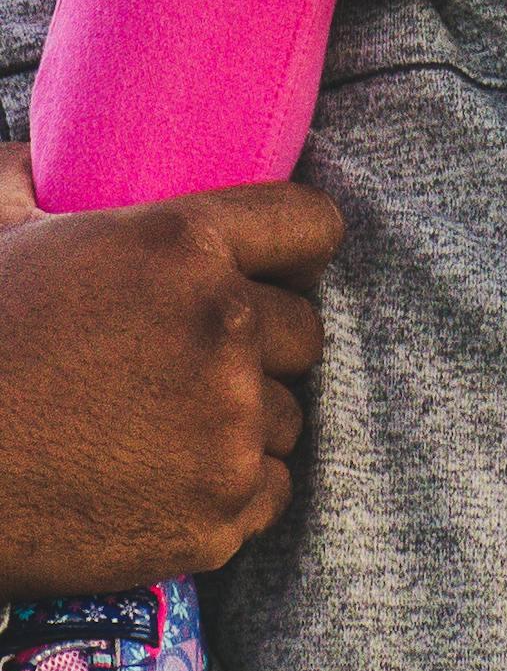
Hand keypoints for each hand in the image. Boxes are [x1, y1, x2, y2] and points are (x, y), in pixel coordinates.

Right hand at [0, 144, 344, 595]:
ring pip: (284, 416)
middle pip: (304, 332)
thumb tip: (36, 157)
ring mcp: (228, 427)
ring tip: (163, 429)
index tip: (278, 273)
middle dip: (260, 346)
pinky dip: (230, 494)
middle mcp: (223, 328)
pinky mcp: (220, 514)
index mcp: (181, 245)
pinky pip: (270, 491)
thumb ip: (31, 181)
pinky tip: (167, 484)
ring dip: (242, 422)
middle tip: (189, 365)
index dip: (296, 252)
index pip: (311, 226)